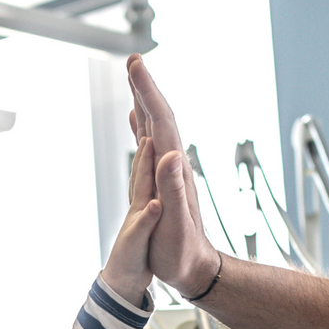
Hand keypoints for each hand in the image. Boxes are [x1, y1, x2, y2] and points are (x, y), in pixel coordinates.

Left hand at [99, 118, 161, 304]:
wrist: (121, 284)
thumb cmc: (127, 267)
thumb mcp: (137, 245)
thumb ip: (146, 223)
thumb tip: (155, 204)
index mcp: (141, 207)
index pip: (145, 173)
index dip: (149, 150)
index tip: (153, 125)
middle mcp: (141, 202)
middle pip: (142, 163)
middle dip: (144, 137)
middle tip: (144, 110)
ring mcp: (143, 207)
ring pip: (144, 172)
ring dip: (147, 151)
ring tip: (148, 131)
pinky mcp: (148, 215)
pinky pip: (150, 185)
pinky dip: (151, 170)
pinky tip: (154, 166)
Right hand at [125, 55, 219, 297]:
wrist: (195, 268)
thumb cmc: (182, 252)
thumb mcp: (175, 224)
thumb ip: (173, 189)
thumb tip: (170, 153)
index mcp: (174, 169)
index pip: (162, 120)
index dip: (148, 90)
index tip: (135, 65)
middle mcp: (174, 163)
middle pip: (161, 116)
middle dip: (146, 86)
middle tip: (133, 61)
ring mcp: (170, 171)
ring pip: (157, 126)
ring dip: (146, 101)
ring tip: (135, 81)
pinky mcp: (164, 180)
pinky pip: (152, 144)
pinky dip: (143, 126)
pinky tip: (138, 121)